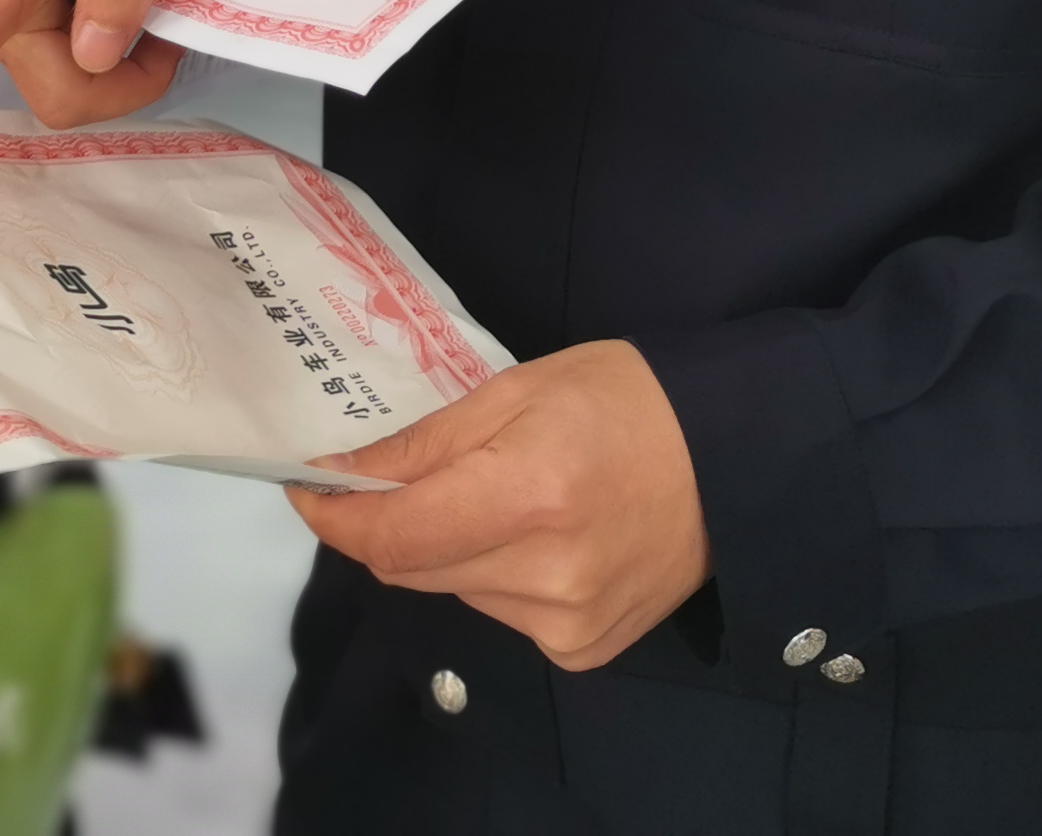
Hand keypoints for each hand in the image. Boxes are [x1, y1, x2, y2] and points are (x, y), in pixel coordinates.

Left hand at [287, 340, 710, 671]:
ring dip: (450, 546)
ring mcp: (566, 623)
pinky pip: (500, 613)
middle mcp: (545, 574)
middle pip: (412, 568)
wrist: (733, 457)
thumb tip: (339, 475)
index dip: (335, 517)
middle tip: (404, 474)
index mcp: (528, 494)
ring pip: (454, 590)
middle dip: (393, 523)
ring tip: (504, 496)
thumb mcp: (517, 390)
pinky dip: (496, 575)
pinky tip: (541, 537)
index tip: (307, 486)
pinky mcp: (582, 650)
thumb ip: (424, 443)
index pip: (392, 536)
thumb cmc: (624, 401)